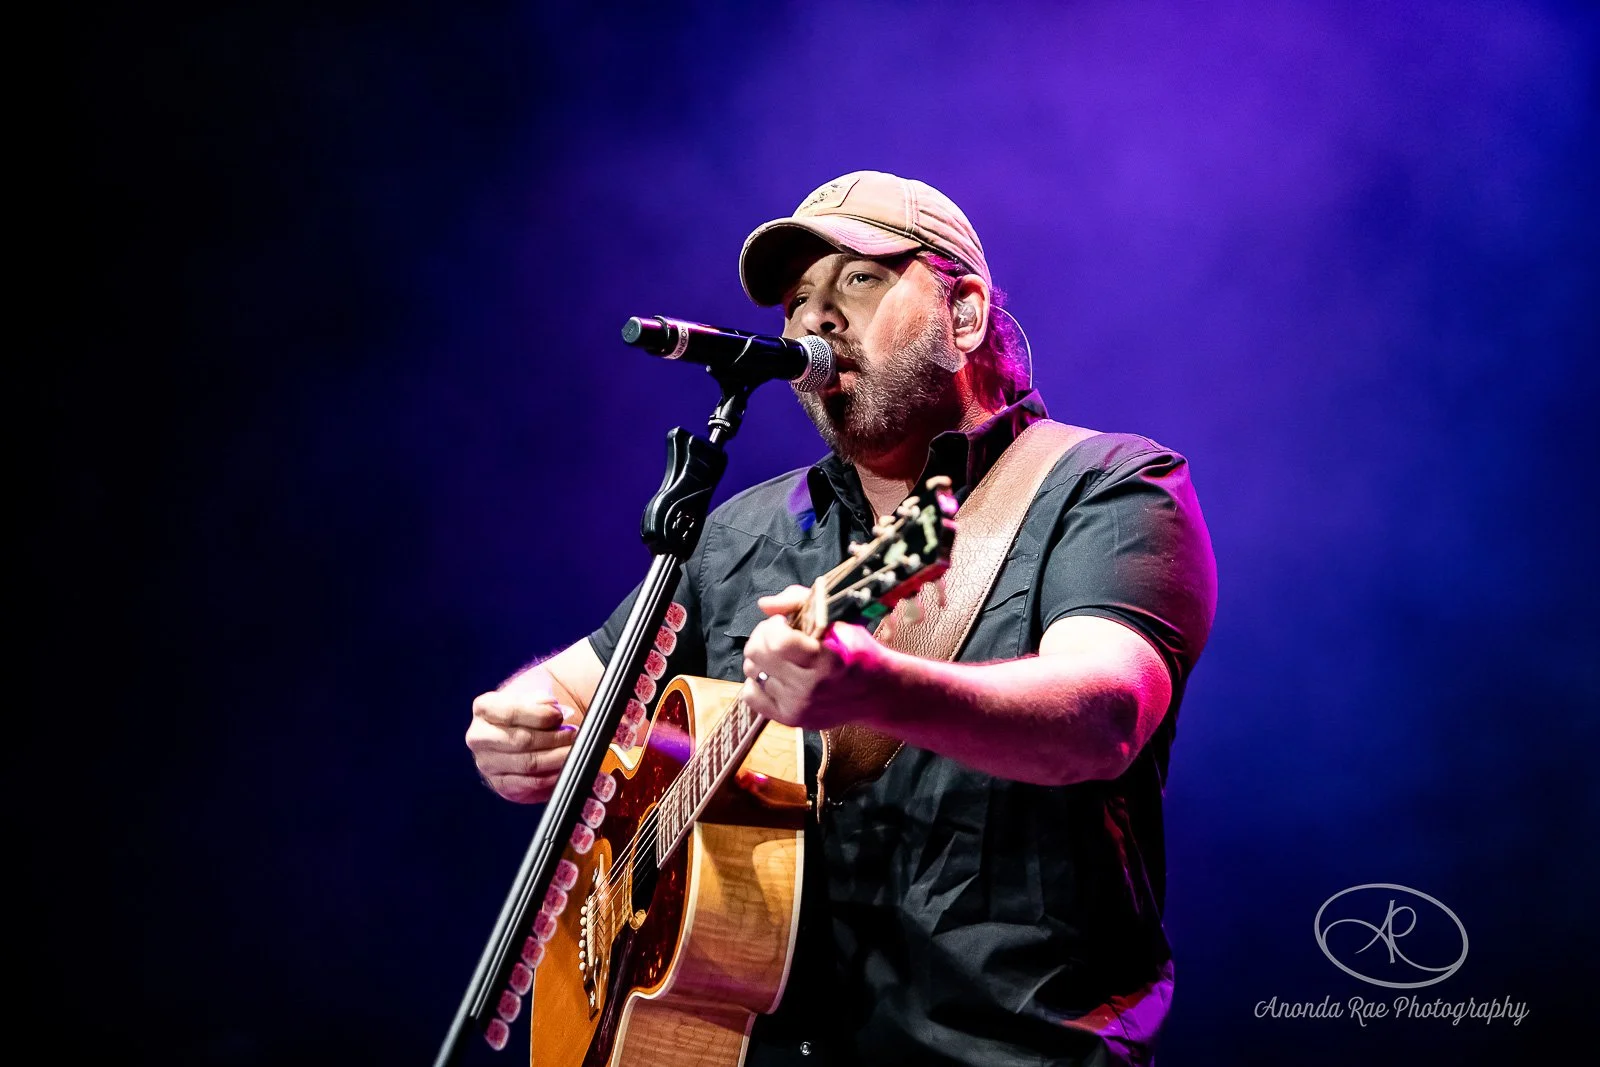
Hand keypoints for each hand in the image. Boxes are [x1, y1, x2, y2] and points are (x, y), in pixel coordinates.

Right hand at [466, 670, 582, 803]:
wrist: (521, 733)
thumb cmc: (530, 711)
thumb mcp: (532, 696)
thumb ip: (541, 699)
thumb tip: (551, 706)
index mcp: (484, 709)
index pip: (511, 712)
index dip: (540, 715)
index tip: (560, 715)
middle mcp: (479, 737)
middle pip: (521, 740)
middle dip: (554, 738)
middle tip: (574, 734)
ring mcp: (487, 763)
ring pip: (528, 764)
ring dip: (557, 757)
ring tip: (574, 749)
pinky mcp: (501, 784)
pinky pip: (531, 783)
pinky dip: (552, 775)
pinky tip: (565, 767)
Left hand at [739, 584, 890, 730]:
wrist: (877, 693)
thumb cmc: (858, 651)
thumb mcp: (840, 619)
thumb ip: (800, 601)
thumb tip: (766, 605)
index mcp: (825, 659)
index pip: (776, 641)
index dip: (774, 625)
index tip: (785, 623)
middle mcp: (809, 686)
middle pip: (755, 654)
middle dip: (763, 637)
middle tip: (779, 636)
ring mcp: (798, 705)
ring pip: (751, 672)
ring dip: (762, 659)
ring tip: (781, 657)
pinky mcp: (790, 719)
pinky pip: (751, 696)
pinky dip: (757, 682)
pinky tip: (775, 675)